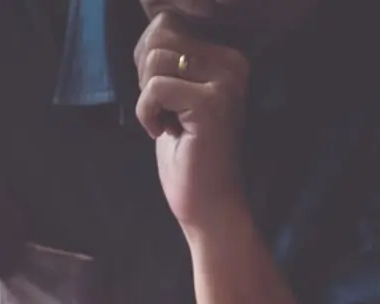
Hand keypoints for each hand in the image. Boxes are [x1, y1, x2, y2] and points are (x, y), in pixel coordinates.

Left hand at [134, 12, 249, 234]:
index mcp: (227, 56)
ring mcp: (226, 82)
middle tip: (161, 109)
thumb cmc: (186, 154)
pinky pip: (154, 88)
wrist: (208, 204)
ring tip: (166, 122)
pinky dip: (145, 113)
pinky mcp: (212, 104)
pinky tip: (163, 133)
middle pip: (161, 33)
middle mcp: (234, 63)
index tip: (161, 97)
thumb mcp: (173, 95)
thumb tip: (152, 23)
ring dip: (146, 97)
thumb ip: (166, 57)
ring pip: (155, 59)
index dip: (147, 57)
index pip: (168, 22)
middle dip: (145, 73)